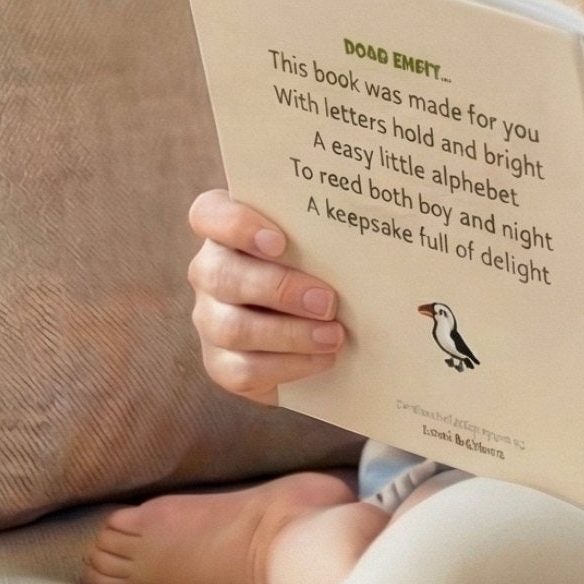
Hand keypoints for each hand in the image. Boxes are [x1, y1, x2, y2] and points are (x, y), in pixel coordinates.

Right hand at [186, 188, 345, 404]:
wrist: (319, 325)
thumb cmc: (324, 266)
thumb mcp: (324, 241)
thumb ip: (331, 229)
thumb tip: (376, 228)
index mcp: (227, 229)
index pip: (208, 214)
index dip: (235, 225)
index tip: (279, 241)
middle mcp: (210, 270)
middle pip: (219, 274)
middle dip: (277, 288)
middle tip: (327, 301)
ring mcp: (210, 318)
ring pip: (233, 327)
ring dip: (289, 333)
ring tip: (334, 335)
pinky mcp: (220, 362)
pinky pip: (242, 369)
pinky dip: (288, 366)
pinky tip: (323, 359)